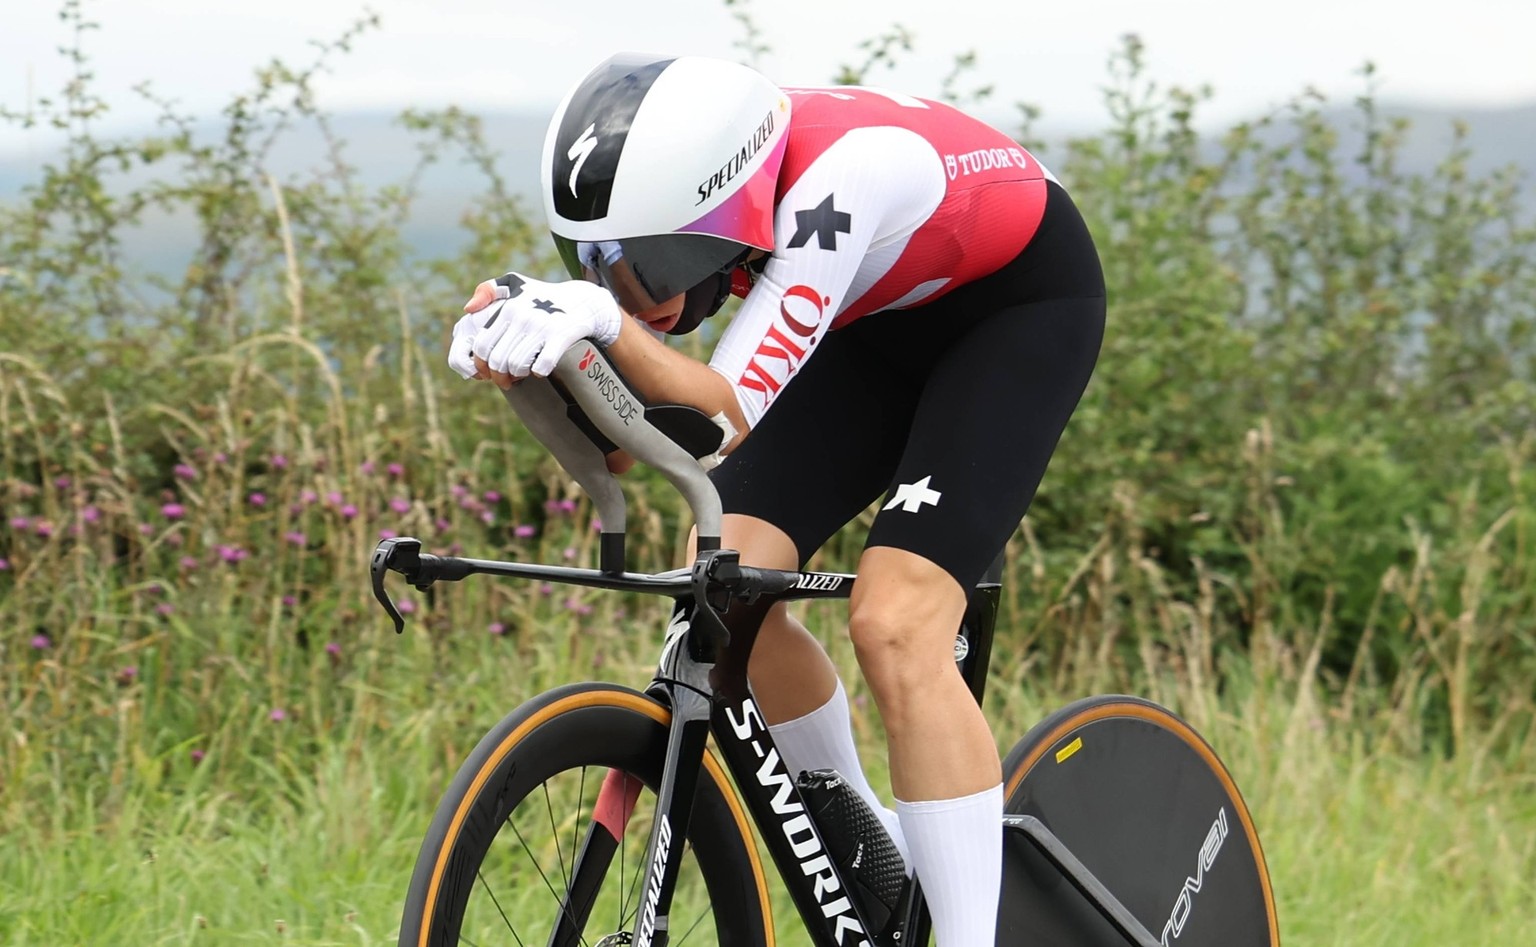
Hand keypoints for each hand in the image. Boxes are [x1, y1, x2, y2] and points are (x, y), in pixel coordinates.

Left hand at [447, 273, 622, 386]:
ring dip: (518, 375)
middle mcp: (522, 317)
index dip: (482, 365)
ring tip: (523, 373)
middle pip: (498, 360)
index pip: (483, 345)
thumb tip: (467, 310)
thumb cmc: (543, 296)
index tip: (489, 373)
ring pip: (517, 365)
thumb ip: (487, 291)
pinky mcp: (561, 336)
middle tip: (506, 381)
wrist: (583, 301)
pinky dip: (538, 372)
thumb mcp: (515, 284)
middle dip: (499, 376)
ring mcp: (542, 327)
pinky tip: (540, 369)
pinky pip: (541, 366)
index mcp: (508, 309)